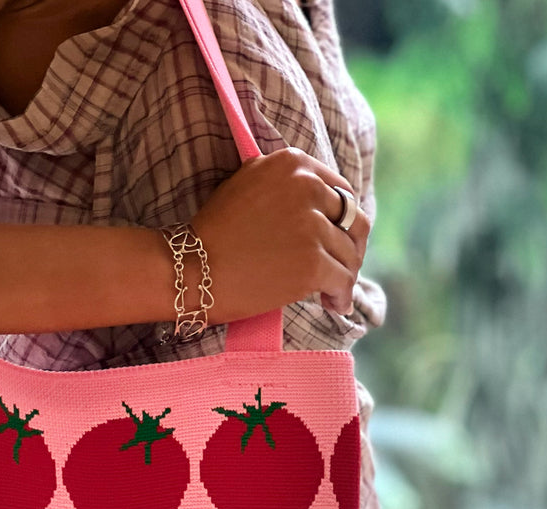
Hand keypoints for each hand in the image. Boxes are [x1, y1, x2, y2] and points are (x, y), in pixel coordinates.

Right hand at [189, 147, 370, 323]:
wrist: (191, 269)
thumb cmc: (214, 233)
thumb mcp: (248, 184)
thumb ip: (286, 183)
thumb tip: (324, 201)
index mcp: (294, 164)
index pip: (342, 192)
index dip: (344, 220)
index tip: (339, 240)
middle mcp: (307, 188)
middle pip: (355, 221)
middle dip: (352, 247)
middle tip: (343, 268)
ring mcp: (311, 227)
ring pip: (349, 255)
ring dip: (345, 277)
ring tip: (334, 294)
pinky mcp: (312, 264)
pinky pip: (343, 281)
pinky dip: (341, 296)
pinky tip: (333, 305)